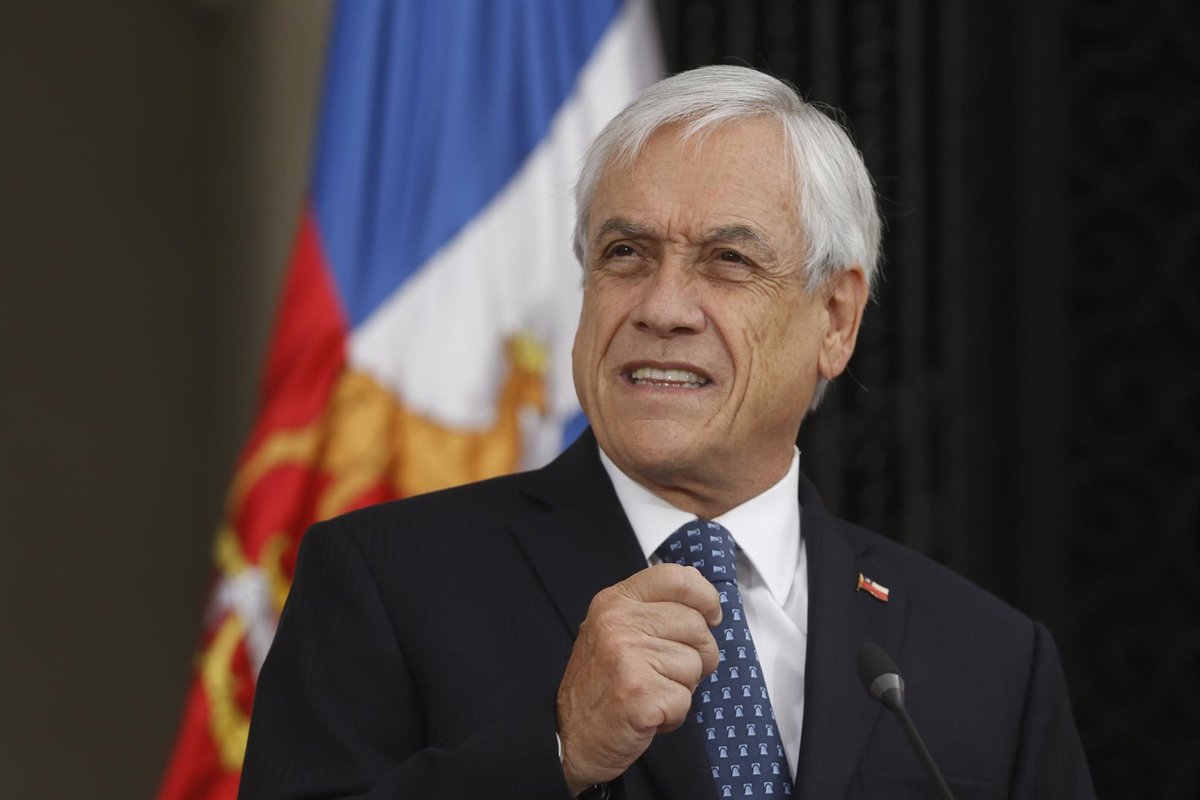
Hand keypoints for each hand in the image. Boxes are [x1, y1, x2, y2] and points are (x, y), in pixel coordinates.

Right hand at [556, 563, 721, 793]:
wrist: (569, 738)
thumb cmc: (601, 686)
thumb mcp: (615, 632)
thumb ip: (651, 611)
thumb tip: (704, 603)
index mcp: (614, 602)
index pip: (676, 577)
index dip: (705, 596)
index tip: (711, 615)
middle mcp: (618, 622)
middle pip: (696, 625)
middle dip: (698, 655)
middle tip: (669, 673)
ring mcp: (626, 656)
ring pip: (694, 664)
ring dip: (682, 688)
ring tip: (651, 693)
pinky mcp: (638, 692)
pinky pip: (685, 699)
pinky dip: (674, 715)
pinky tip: (648, 714)